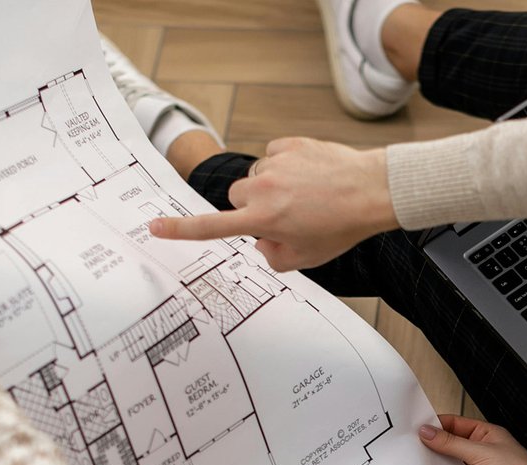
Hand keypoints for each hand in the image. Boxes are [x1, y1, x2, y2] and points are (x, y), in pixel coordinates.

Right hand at [148, 138, 398, 271]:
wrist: (372, 190)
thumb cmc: (341, 226)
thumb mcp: (306, 258)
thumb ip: (273, 256)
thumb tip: (260, 244)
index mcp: (262, 220)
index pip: (211, 227)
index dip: (180, 230)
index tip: (155, 228)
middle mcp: (262, 190)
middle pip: (235, 197)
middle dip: (251, 207)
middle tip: (282, 216)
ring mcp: (274, 164)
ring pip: (255, 177)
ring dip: (269, 187)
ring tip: (303, 196)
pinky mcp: (288, 144)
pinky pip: (274, 156)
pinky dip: (285, 166)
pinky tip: (309, 176)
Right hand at [419, 415, 526, 464]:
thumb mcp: (480, 451)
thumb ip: (451, 443)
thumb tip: (428, 432)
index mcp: (487, 434)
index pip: (456, 424)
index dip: (437, 425)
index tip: (418, 428)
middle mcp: (481, 451)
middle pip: (451, 444)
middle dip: (435, 446)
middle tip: (413, 446)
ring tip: (417, 463)